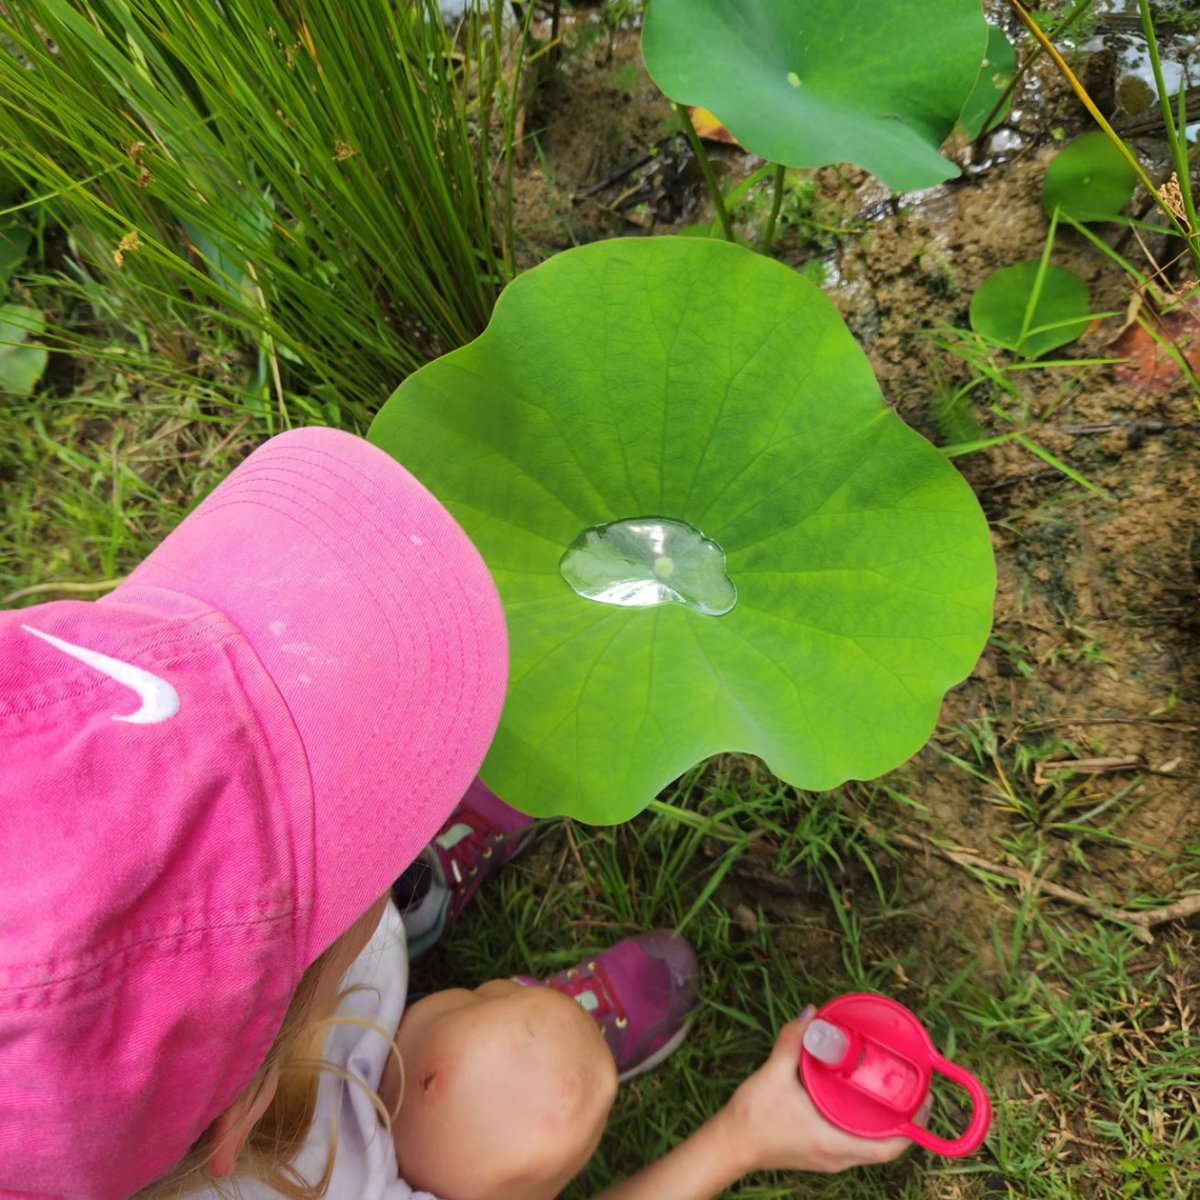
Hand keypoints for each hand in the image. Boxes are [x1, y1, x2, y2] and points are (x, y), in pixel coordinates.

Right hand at [714, 1009, 923, 1175]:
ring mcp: (829, 1159)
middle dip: (903, 1120)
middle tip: (910, 1087)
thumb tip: (810, 1014)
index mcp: (834, 1142)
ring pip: (870, 1146)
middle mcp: (837, 1157)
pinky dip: (864, 1125)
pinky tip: (856, 1100)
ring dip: (884, 1123)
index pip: (889, 1147)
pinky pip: (855, 1144)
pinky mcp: (820, 1154)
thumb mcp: (773, 1074)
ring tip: (887, 1089)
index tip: (925, 1100)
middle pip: (885, 1146)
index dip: (914, 1127)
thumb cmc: (753, 1116)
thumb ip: (792, 1042)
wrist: (729, 1145)